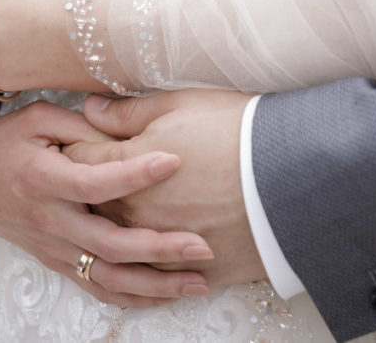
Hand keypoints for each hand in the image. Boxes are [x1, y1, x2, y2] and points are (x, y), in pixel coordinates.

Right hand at [0, 97, 214, 307]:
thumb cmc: (3, 142)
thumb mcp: (35, 119)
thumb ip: (81, 126)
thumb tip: (129, 131)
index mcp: (41, 180)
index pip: (93, 182)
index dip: (134, 173)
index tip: (175, 160)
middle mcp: (48, 220)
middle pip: (108, 244)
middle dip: (159, 249)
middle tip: (203, 244)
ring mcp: (52, 247)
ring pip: (107, 277)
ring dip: (155, 285)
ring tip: (199, 282)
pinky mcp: (55, 262)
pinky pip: (97, 287)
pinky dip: (133, 297)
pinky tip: (167, 295)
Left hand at [64, 89, 267, 285]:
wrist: (298, 175)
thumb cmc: (238, 130)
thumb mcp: (179, 104)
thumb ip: (126, 112)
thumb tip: (90, 109)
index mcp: (125, 169)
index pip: (78, 159)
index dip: (80, 147)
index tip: (87, 143)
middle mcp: (134, 212)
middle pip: (92, 205)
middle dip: (91, 190)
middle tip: (103, 176)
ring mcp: (161, 246)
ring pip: (120, 244)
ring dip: (118, 228)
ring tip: (133, 211)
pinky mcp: (192, 269)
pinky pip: (158, 271)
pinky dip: (153, 260)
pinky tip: (163, 243)